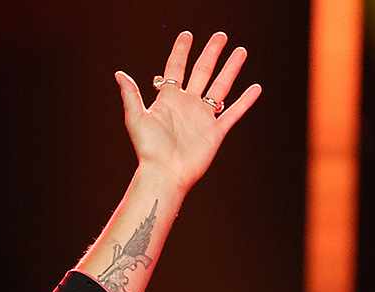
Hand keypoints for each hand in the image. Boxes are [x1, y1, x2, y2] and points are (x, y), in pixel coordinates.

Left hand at [114, 30, 262, 193]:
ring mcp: (203, 118)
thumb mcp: (136, 118)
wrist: (165, 174)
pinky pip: (233, 113)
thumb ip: (131, 95)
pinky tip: (255, 88)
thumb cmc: (148, 150)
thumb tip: (119, 74)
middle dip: (212, 53)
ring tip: (241, 52)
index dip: (181, 51)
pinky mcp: (215, 132)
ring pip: (221, 87)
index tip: (188, 35)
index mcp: (168, 99)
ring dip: (231, 70)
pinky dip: (245, 101)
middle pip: (202, 72)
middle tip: (221, 36)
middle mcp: (188, 105)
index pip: (176, 68)